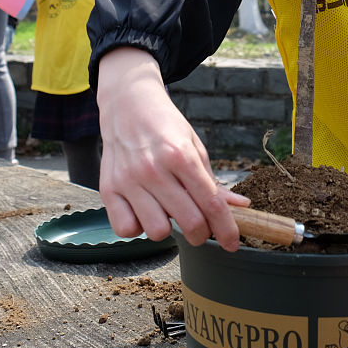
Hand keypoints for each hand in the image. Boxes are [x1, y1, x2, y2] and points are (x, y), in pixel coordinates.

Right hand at [97, 48, 249, 251]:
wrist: (127, 104)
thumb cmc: (164, 126)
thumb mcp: (194, 146)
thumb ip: (212, 181)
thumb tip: (240, 207)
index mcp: (181, 155)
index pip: (212, 204)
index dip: (226, 229)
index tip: (231, 243)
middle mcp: (154, 169)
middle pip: (189, 223)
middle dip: (201, 234)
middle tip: (199, 226)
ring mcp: (128, 180)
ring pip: (157, 232)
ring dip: (166, 228)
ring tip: (165, 210)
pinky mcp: (108, 188)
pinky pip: (126, 229)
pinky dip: (137, 227)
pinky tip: (142, 210)